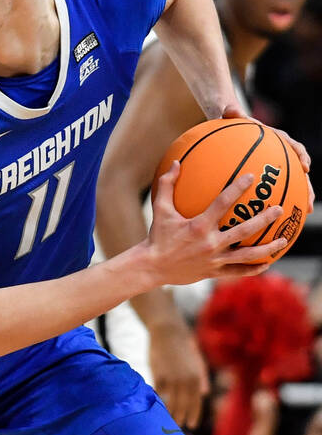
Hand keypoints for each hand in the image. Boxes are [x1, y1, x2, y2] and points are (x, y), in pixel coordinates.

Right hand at [145, 161, 284, 284]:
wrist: (151, 267)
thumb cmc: (156, 236)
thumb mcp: (159, 210)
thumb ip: (167, 185)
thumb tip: (175, 162)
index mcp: (198, 227)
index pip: (222, 204)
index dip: (237, 188)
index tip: (251, 177)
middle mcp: (210, 243)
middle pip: (244, 231)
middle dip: (264, 220)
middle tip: (279, 209)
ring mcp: (214, 259)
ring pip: (247, 255)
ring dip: (268, 248)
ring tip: (284, 240)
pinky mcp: (214, 272)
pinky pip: (238, 271)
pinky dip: (254, 268)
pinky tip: (267, 263)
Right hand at [148, 322, 208, 426]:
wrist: (168, 333)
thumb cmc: (184, 347)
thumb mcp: (197, 362)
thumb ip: (202, 378)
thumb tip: (203, 394)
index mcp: (197, 378)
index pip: (196, 403)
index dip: (194, 416)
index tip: (191, 426)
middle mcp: (186, 380)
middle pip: (183, 406)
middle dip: (181, 418)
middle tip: (177, 427)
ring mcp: (171, 378)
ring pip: (170, 402)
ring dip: (169, 413)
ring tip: (166, 419)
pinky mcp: (158, 374)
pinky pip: (158, 392)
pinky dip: (158, 399)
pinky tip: (157, 405)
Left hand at [220, 105, 312, 213]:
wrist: (232, 128)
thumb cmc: (234, 124)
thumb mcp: (233, 118)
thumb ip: (232, 114)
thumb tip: (229, 109)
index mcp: (278, 140)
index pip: (294, 146)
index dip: (301, 155)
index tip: (305, 165)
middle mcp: (282, 154)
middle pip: (299, 171)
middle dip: (306, 186)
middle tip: (309, 201)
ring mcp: (277, 166)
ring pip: (293, 183)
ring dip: (300, 197)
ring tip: (305, 212)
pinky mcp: (268, 176)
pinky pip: (275, 189)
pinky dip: (278, 200)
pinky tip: (276, 217)